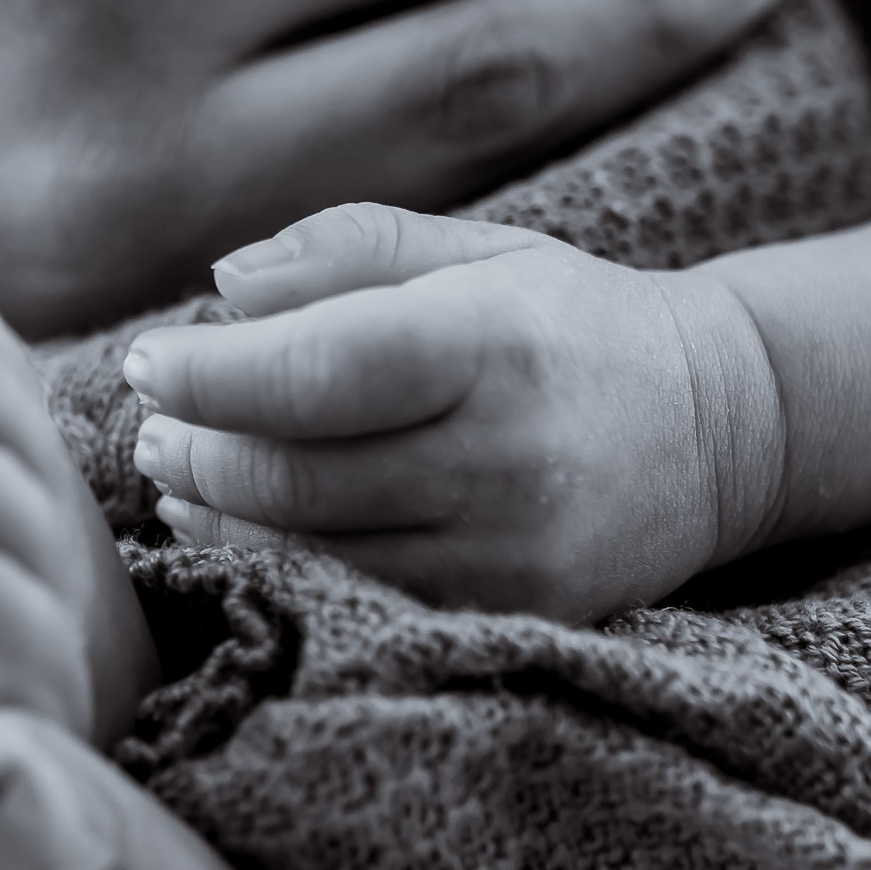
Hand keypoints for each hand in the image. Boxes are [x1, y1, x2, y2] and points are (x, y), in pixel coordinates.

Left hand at [123, 201, 786, 617]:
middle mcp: (505, 455)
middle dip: (200, 452)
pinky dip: (283, 572)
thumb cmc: (570, 324)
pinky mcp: (513, 616)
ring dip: (222, 520)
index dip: (212, 376)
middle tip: (152, 429)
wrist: (722, 429)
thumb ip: (349, 252)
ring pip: (316, 556)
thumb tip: (222, 288)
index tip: (148, 365)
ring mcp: (511, 554)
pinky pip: (364, 606)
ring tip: (178, 479)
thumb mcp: (479, 254)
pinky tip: (240, 536)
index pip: (317, 370)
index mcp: (492, 341)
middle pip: (298, 474)